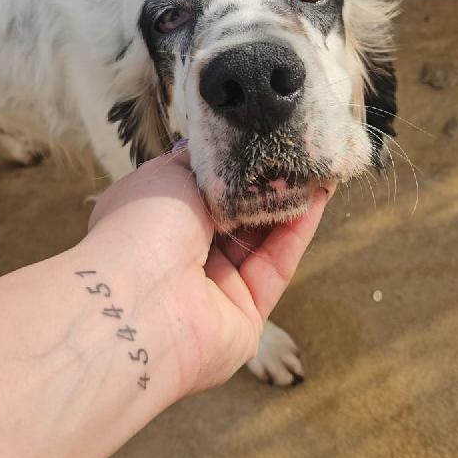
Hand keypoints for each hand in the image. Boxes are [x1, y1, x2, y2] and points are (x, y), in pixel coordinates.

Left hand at [86, 152, 331, 398]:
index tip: (260, 142)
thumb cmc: (141, 228)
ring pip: (261, 240)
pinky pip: (277, 266)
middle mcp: (181, 257)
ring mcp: (214, 289)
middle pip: (234, 216)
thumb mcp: (168, 175)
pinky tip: (318, 196)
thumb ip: (203, 162)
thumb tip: (226, 149)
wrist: (139, 303)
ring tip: (316, 165)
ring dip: (287, 203)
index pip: (199, 191)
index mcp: (154, 223)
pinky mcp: (247, 315)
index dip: (231, 168)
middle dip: (264, 184)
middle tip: (296, 151)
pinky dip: (298, 231)